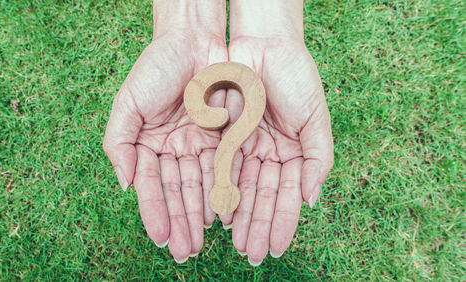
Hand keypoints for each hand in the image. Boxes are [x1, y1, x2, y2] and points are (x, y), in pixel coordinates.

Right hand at [103, 1, 226, 261]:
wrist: (192, 41)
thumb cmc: (156, 68)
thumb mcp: (127, 103)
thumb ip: (119, 143)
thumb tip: (122, 183)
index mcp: (148, 144)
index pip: (150, 185)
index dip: (154, 212)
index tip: (161, 237)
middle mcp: (173, 149)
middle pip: (176, 192)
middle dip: (180, 223)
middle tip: (185, 252)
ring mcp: (198, 144)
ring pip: (199, 186)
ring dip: (199, 215)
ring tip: (201, 243)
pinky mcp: (223, 137)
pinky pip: (223, 169)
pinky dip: (221, 191)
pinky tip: (221, 215)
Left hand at [224, 0, 333, 264]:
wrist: (264, 46)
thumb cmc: (296, 78)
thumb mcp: (316, 119)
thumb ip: (318, 160)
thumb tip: (312, 201)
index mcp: (293, 152)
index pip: (287, 195)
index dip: (282, 221)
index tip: (276, 247)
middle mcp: (268, 154)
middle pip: (262, 196)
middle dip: (258, 226)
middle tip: (252, 255)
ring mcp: (246, 146)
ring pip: (241, 188)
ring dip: (240, 216)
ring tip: (236, 244)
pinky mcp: (223, 136)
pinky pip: (221, 168)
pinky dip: (222, 191)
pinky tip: (221, 214)